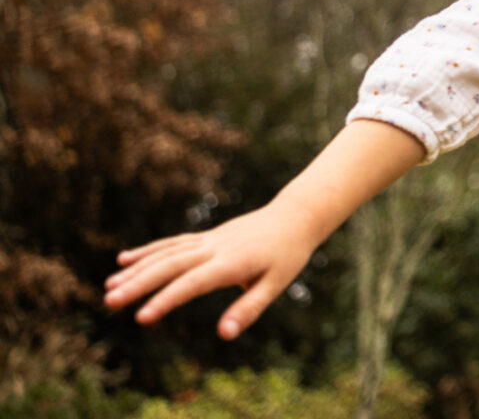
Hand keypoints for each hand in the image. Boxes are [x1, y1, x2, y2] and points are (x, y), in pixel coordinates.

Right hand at [104, 203, 323, 339]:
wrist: (295, 217)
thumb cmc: (287, 256)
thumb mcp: (276, 285)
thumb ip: (249, 309)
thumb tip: (225, 335)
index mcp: (232, 263)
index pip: (193, 283)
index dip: (166, 300)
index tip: (141, 317)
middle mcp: (214, 248)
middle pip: (171, 265)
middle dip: (139, 283)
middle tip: (109, 301)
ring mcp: (208, 240)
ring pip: (166, 253)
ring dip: (137, 268)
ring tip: (109, 286)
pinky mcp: (206, 237)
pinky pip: (172, 243)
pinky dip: (148, 251)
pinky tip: (125, 259)